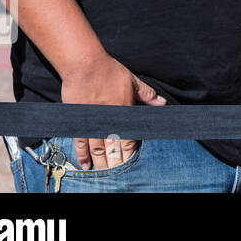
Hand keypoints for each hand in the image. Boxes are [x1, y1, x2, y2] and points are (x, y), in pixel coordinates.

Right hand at [61, 54, 165, 169]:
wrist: (85, 65)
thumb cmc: (109, 71)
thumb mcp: (132, 80)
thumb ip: (146, 94)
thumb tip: (162, 103)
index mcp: (124, 112)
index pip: (129, 140)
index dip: (130, 154)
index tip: (131, 163)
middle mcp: (109, 121)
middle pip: (113, 148)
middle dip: (117, 163)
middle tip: (119, 175)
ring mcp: (92, 122)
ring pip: (97, 149)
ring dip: (101, 163)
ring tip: (105, 174)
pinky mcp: (78, 121)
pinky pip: (80, 142)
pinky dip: (82, 155)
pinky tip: (86, 165)